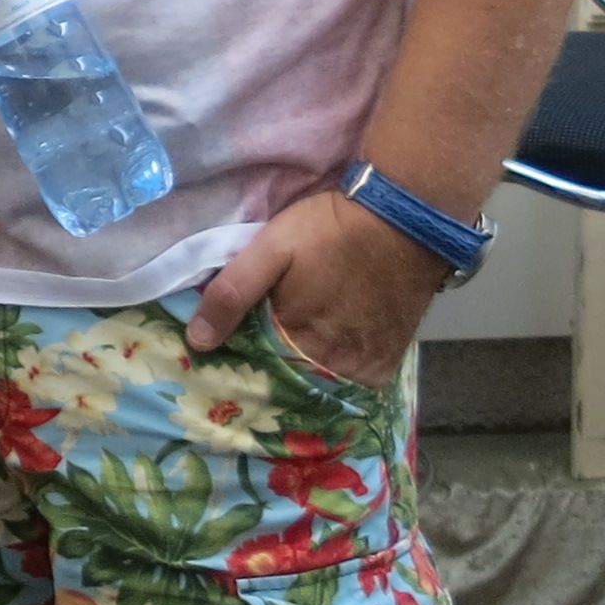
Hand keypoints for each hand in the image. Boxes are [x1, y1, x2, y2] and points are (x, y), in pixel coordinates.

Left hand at [184, 188, 449, 387]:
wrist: (405, 218)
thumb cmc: (331, 229)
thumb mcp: (271, 248)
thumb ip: (233, 292)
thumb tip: (198, 341)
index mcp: (297, 342)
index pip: (258, 376)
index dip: (242, 368)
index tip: (229, 358)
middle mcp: (334, 366)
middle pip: (292, 385)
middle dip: (273, 374)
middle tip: (259, 354)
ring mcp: (365, 367)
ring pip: (322, 385)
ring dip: (306, 374)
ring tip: (292, 352)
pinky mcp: (388, 361)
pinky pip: (355, 381)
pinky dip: (339, 370)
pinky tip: (327, 349)